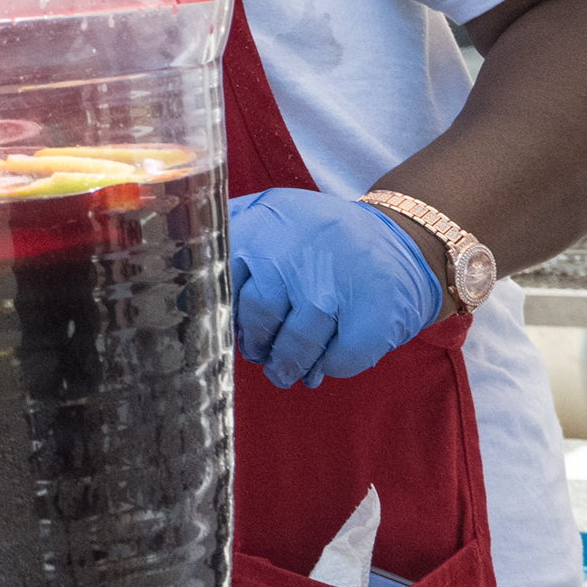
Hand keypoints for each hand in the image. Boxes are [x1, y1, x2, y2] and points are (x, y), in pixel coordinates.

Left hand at [229, 190, 445, 388]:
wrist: (405, 242)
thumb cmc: (322, 239)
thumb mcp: (275, 214)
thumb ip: (233, 232)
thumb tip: (181, 273)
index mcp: (268, 219)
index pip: (223, 270)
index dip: (219, 308)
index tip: (219, 326)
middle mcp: (300, 246)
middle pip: (258, 311)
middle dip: (254, 341)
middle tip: (256, 353)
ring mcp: (339, 281)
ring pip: (296, 341)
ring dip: (287, 364)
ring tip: (283, 372)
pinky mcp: (376, 313)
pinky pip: (339, 358)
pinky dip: (328, 368)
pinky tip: (322, 366)